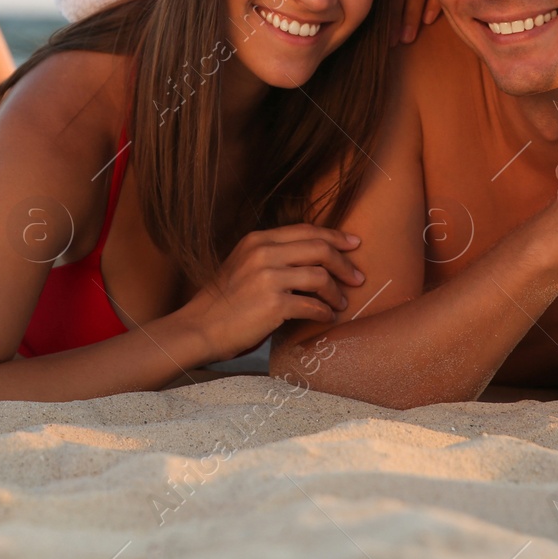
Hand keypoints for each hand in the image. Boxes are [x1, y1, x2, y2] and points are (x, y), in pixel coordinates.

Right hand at [179, 224, 364, 361]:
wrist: (200, 328)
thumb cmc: (224, 302)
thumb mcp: (243, 265)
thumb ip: (271, 256)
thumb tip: (311, 259)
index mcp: (257, 240)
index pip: (306, 230)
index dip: (334, 236)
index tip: (354, 244)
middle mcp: (263, 253)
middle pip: (319, 249)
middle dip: (345, 263)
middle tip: (358, 277)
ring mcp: (268, 277)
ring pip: (320, 276)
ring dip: (336, 291)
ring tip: (342, 302)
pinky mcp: (273, 304)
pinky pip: (312, 304)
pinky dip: (324, 311)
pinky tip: (327, 317)